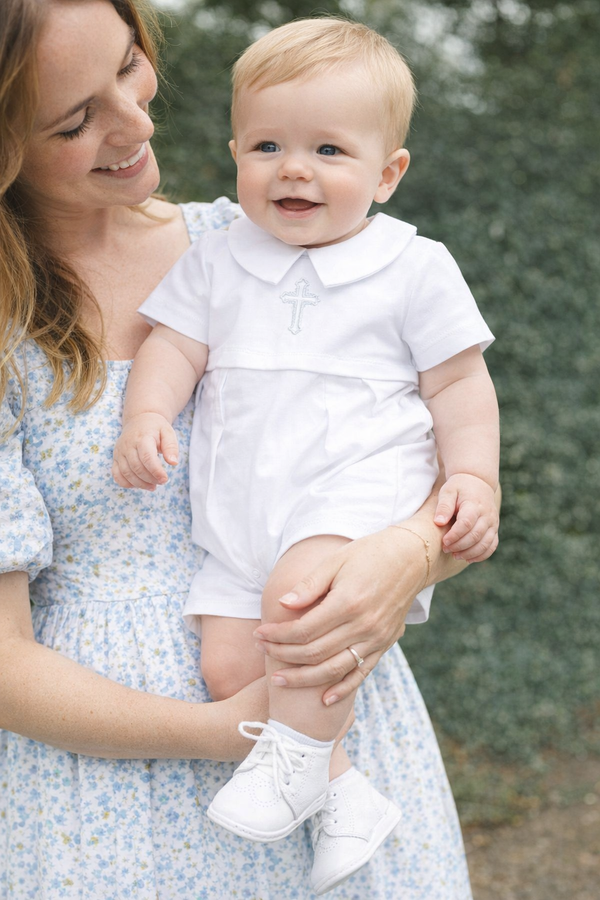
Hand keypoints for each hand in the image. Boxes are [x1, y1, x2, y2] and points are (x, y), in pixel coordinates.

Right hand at [112, 412, 178, 490]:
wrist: (139, 420)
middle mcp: (128, 445)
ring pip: (126, 473)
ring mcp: (120, 452)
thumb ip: (171, 447)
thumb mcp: (167, 432)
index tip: (165, 479)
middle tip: (161, 482)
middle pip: (137, 467)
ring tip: (153, 486)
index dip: (156, 471)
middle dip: (150, 479)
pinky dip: (126, 483)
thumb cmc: (155, 428)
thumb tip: (173, 462)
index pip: (147, 457)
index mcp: (142, 437)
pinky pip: (117, 475)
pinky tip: (139, 484)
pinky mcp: (116, 458)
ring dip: (140, 484)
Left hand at [253, 526, 427, 705]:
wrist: (411, 558)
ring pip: (334, 670)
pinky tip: (323, 700)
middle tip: (262, 650)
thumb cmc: (369, 554)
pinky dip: (342, 689)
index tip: (259, 633)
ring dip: (304, 679)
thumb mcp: (336, 560)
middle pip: (314, 652)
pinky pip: (362, 674)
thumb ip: (310, 585)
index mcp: (348, 602)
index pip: (303, 630)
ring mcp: (376, 639)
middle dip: (283, 655)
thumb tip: (283, 604)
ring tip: (279, 679)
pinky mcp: (385, 645)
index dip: (277, 635)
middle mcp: (363, 625)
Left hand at [434, 473, 498, 561]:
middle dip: (459, 546)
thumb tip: (439, 523)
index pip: (466, 524)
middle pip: (475, 536)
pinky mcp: (494, 529)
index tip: (443, 541)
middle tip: (446, 549)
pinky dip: (481, 555)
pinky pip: (492, 546)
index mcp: (474, 505)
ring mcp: (493, 523)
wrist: (478, 482)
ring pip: (485, 544)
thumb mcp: (448, 491)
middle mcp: (487, 515)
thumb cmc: (459, 487)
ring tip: (455, 555)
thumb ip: (444, 506)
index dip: (454, 535)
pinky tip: (468, 558)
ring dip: (470, 553)